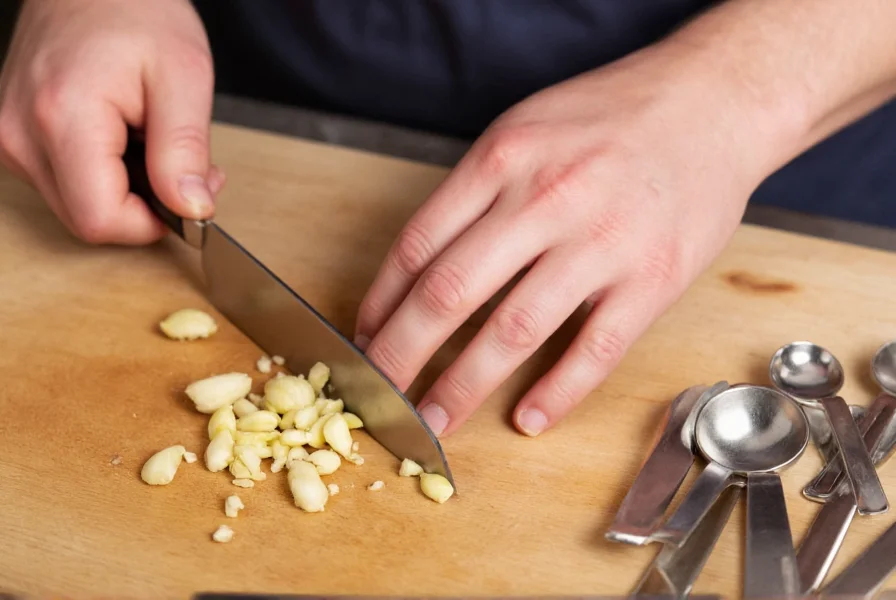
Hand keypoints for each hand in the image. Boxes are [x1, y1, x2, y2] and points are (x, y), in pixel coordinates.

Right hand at [0, 0, 222, 244]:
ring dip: (127, 192)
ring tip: (154, 141)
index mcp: (63, 117)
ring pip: (77, 205)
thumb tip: (192, 210)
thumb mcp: (184, 77)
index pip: (100, 220)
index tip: (189, 196)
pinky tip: (127, 140)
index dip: (151, 223)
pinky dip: (104, 176)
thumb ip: (185, 152)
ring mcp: (10, 137)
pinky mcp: (13, 137)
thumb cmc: (139, 13)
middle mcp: (21, 132)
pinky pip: (65, 183)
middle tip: (186, 166)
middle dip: (146, 208)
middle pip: (88, 219)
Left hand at [355, 45, 775, 436]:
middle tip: (379, 393)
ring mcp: (602, 242)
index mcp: (503, 160)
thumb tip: (419, 270)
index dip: (382, 301)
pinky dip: (558, 393)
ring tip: (435, 420)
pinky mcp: (652, 279)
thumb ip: (473, 194)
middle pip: (451, 293)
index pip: (419, 245)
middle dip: (402, 354)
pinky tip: (528, 419)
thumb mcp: (523, 131)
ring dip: (464, 385)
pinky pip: (595, 350)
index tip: (365, 338)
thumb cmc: (608, 119)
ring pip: (514, 330)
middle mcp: (546, 199)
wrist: (711, 104)